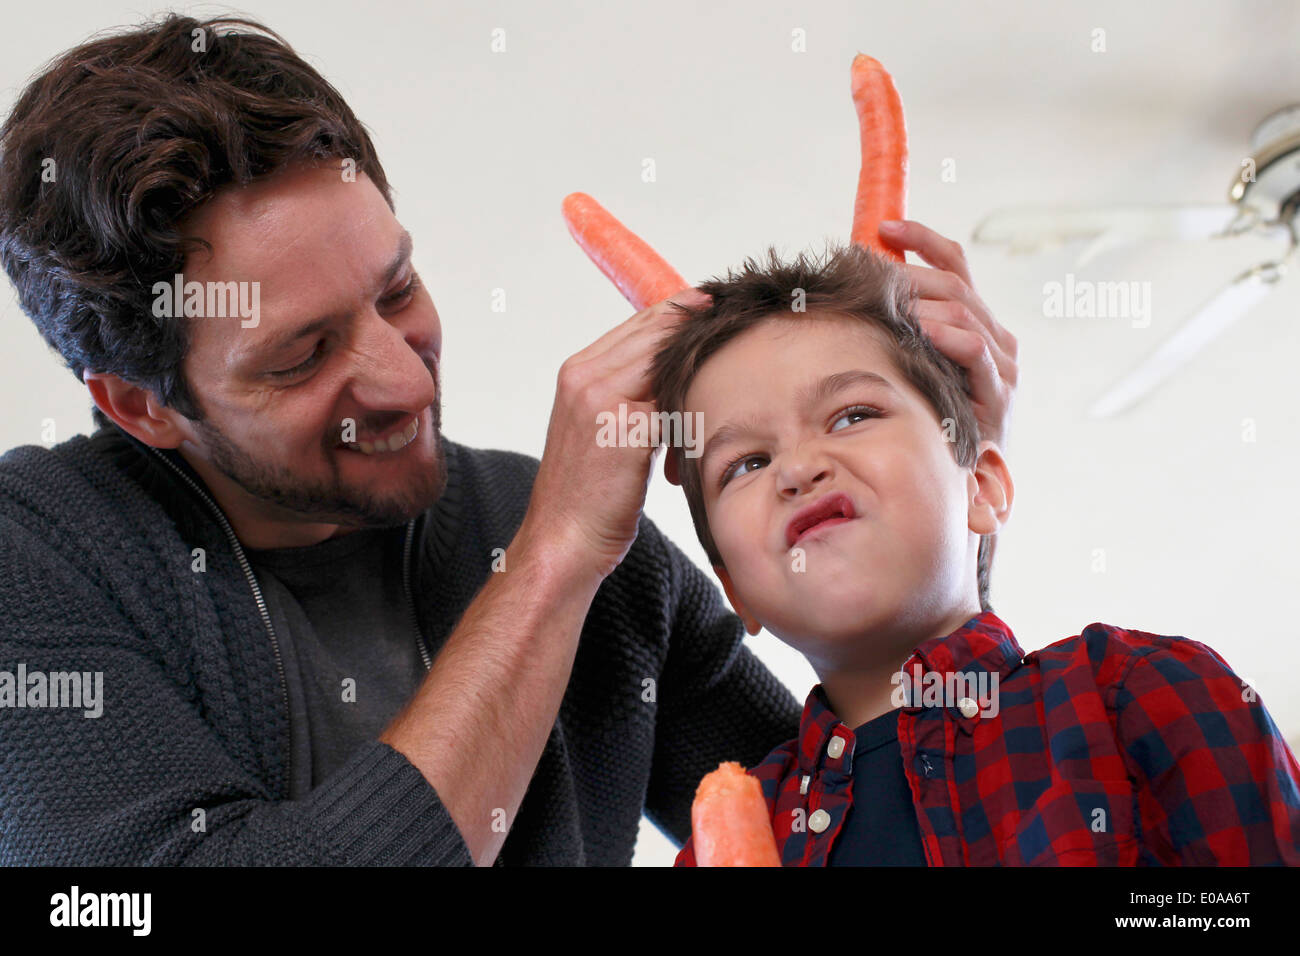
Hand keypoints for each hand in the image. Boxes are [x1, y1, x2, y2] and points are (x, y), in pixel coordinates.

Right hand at [519, 287, 711, 579]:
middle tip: (740, 332)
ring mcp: (602, 400)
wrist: (562, 541)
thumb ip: (627, 396)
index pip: (640, 324)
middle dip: (700, 332)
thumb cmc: (585, 496)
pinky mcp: (626, 429)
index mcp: (577, 373)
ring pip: (669, 363)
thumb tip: (674, 378)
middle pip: (657, 332)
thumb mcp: (599, 431)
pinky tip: (708, 437)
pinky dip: (697, 413)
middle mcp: (585, 378)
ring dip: (702, 373)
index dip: (683, 315)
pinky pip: (677, 403)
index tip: (717, 314)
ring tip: (731, 385)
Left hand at [878, 219, 1017, 450]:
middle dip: (911, 272)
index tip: (884, 226)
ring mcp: (1002, 365)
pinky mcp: (999, 394)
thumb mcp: (918, 367)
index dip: (922, 239)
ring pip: (965, 311)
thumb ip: (901, 331)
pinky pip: (975, 352)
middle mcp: (996, 337)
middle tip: (872, 270)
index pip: (955, 264)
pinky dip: (949, 335)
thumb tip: (856, 293)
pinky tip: (922, 329)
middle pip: (955, 285)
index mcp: (977, 322)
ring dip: (924, 300)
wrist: (968, 479)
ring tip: (890, 298)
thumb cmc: (934, 419)